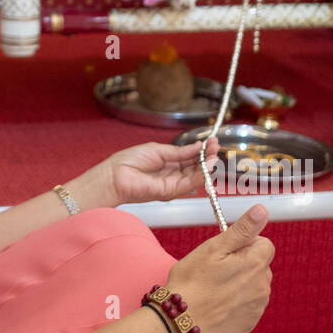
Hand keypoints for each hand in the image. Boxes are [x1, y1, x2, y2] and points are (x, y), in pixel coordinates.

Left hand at [101, 137, 219, 206]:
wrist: (115, 175)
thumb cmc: (130, 161)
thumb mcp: (158, 150)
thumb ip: (180, 151)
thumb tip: (197, 146)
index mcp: (169, 162)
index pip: (191, 157)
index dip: (202, 150)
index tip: (211, 141)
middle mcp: (173, 174)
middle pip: (197, 167)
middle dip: (208, 156)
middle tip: (217, 145)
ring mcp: (173, 184)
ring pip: (196, 176)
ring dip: (208, 165)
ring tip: (215, 154)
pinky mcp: (170, 192)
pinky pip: (189, 184)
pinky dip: (200, 175)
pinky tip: (207, 165)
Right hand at [163, 205, 273, 332]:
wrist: (181, 320)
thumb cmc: (192, 282)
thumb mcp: (214, 248)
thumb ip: (242, 229)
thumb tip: (261, 211)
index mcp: (254, 263)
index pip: (265, 243)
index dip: (245, 244)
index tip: (227, 251)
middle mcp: (262, 285)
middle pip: (260, 264)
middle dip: (244, 263)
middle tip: (217, 268)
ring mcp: (257, 306)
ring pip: (255, 284)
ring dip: (242, 282)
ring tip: (216, 286)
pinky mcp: (251, 321)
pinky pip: (250, 304)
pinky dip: (239, 301)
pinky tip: (220, 301)